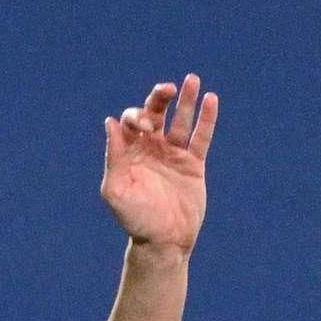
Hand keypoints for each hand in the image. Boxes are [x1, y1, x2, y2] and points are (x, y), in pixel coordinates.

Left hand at [100, 73, 215, 252]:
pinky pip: (201, 137)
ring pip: (181, 120)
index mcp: (130, 153)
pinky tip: (211, 99)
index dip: (136, 118)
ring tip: (192, 79)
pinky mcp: (193, 163)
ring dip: (186, 100)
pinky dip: (207, 118)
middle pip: (156, 113)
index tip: (144, 128)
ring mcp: (173, 154)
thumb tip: (110, 122)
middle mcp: (151, 149)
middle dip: (159, 98)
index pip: (131, 122)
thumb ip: (114, 156)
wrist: (163, 241)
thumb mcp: (116, 189)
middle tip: (167, 89)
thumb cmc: (135, 219)